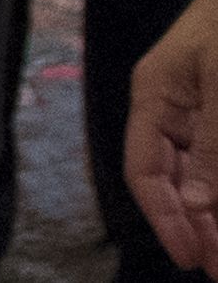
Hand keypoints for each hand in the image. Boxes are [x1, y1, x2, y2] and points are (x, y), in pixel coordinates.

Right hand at [131, 0, 217, 268]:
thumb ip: (214, 148)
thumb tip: (201, 208)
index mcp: (154, 96)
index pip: (145, 170)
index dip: (166, 218)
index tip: (192, 259)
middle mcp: (173, 110)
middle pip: (176, 181)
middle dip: (199, 226)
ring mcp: (203, 112)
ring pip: (203, 175)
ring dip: (216, 211)